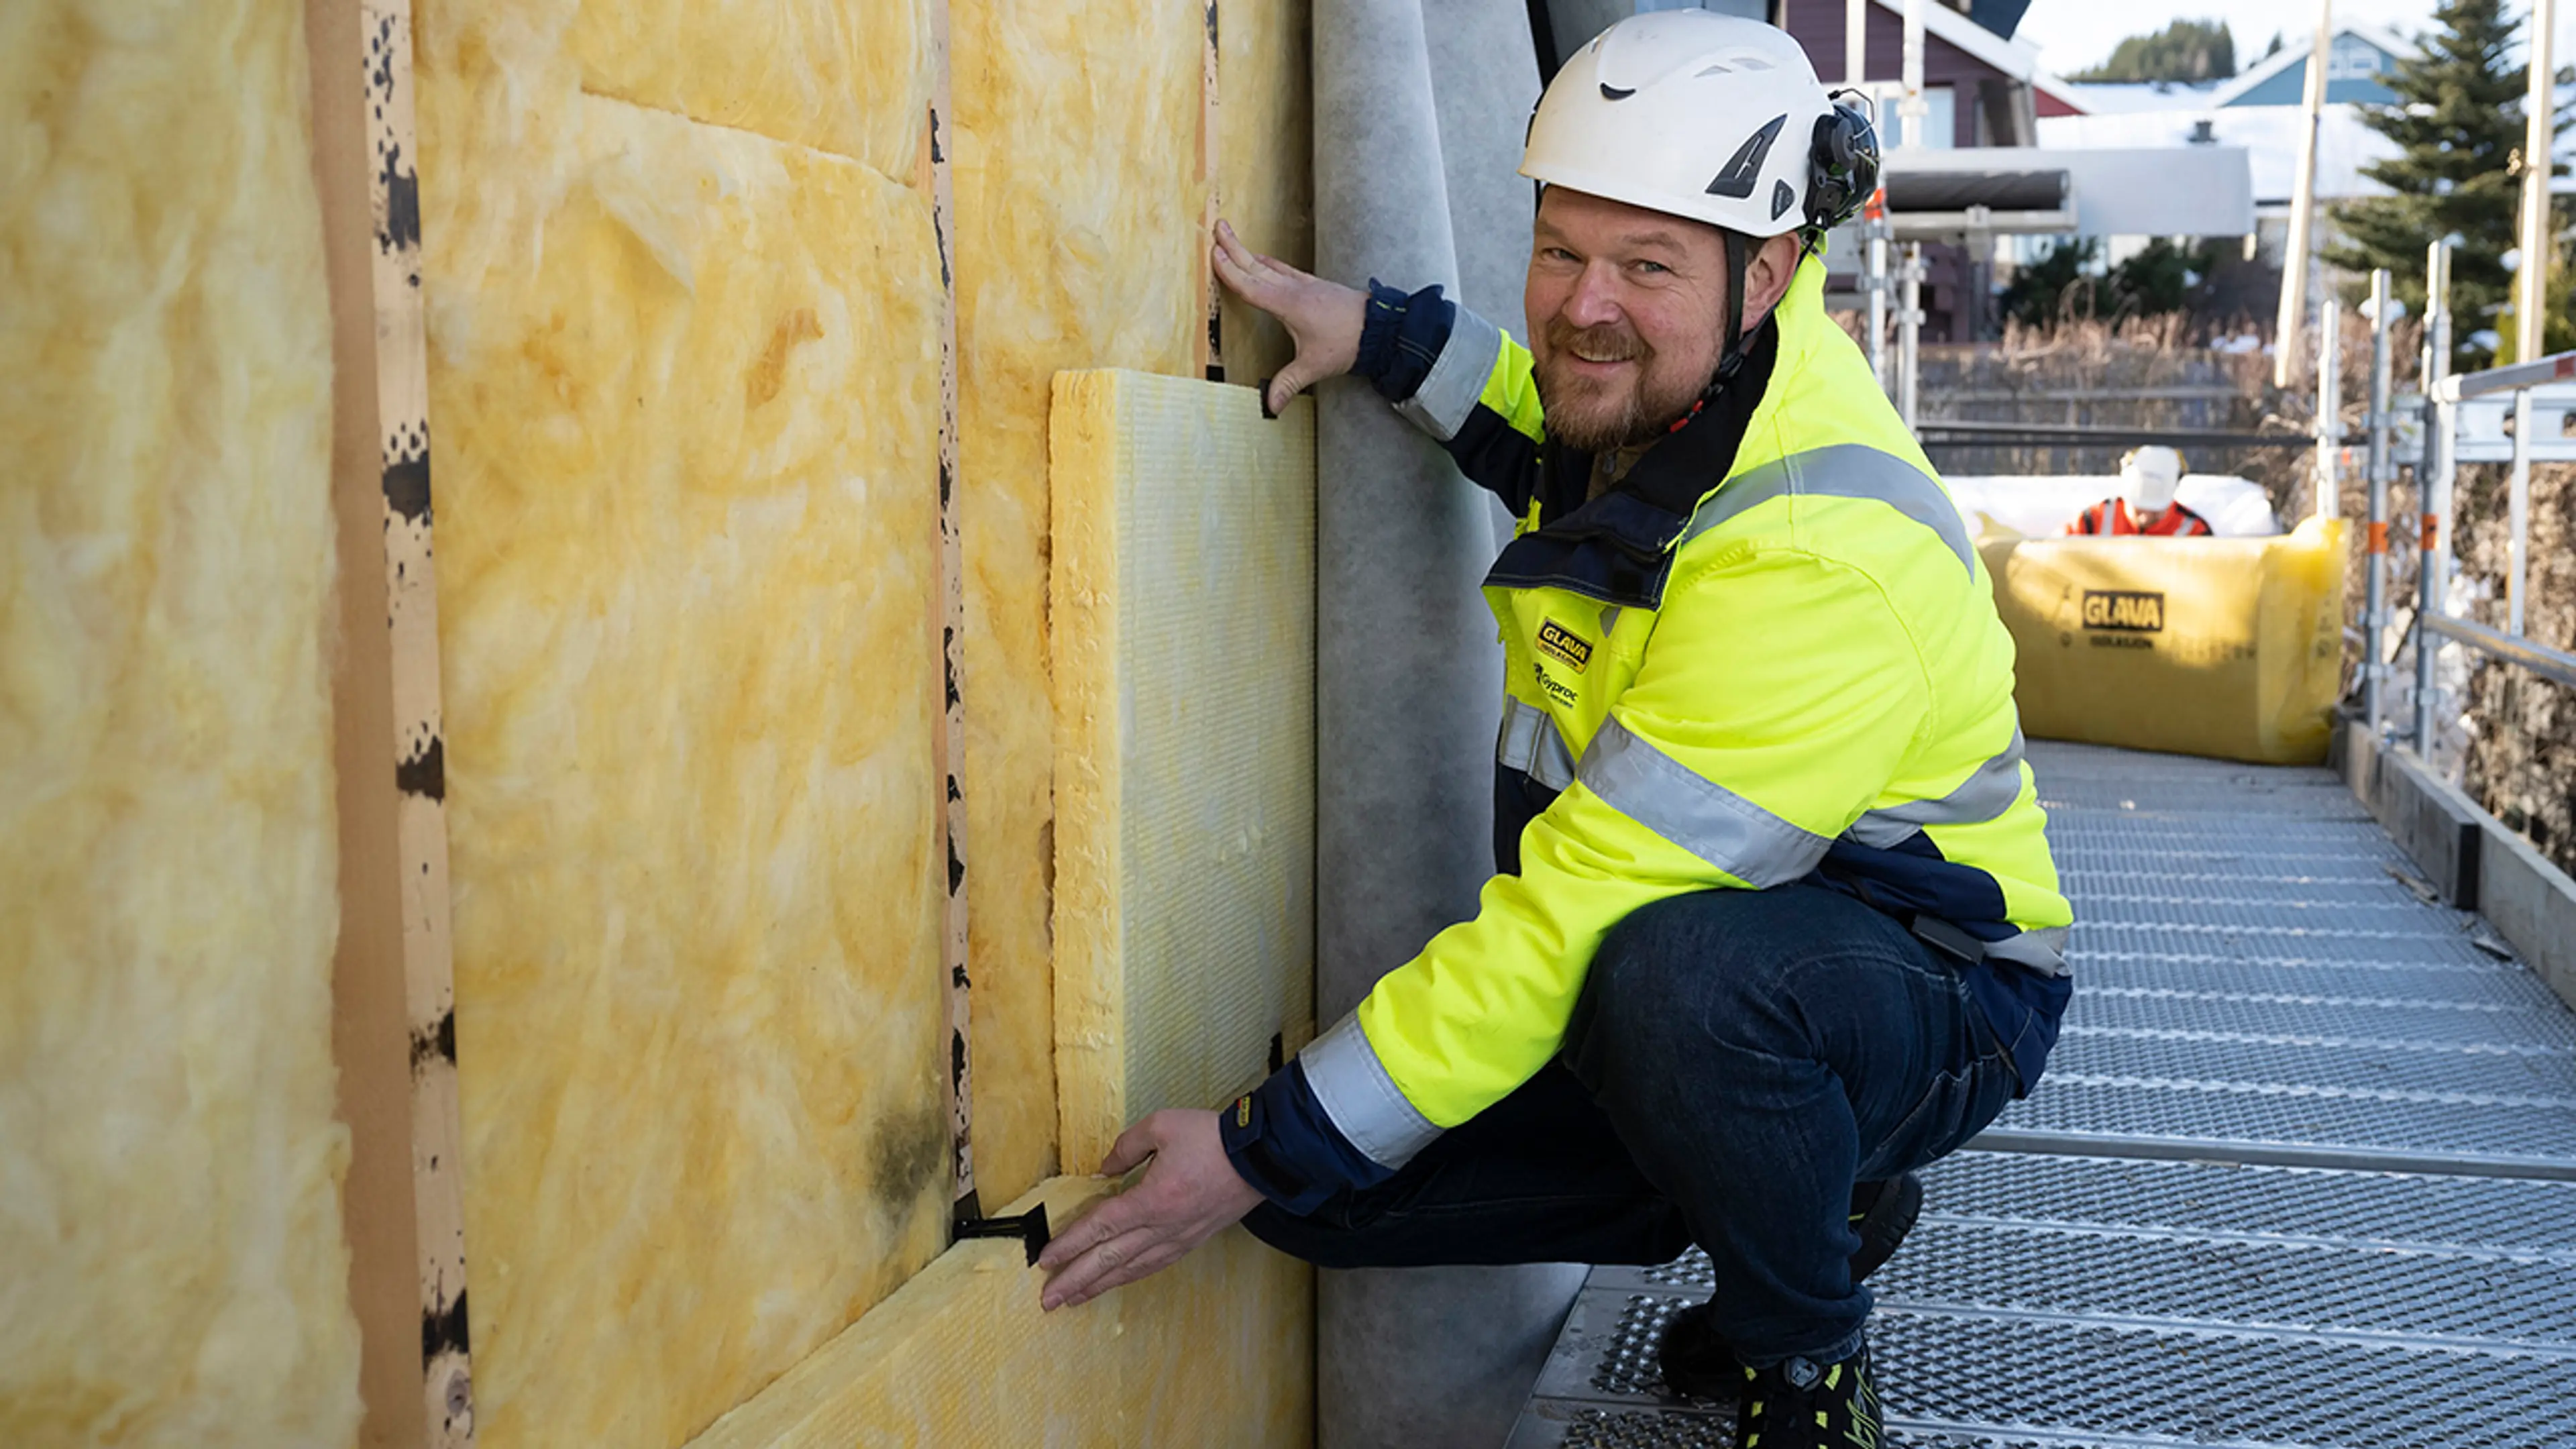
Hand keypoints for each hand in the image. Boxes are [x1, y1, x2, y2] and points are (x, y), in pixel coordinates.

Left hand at [1036, 1108, 1265, 1310]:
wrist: (1262, 1157)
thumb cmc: (1212, 1139)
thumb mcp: (1162, 1126)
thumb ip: (1126, 1148)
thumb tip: (1102, 1172)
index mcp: (1152, 1199)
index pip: (1101, 1226)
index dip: (1070, 1244)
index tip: (1046, 1260)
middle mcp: (1162, 1227)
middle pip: (1109, 1258)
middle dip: (1076, 1280)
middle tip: (1049, 1299)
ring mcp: (1178, 1239)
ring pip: (1130, 1269)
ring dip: (1098, 1286)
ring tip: (1073, 1300)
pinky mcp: (1191, 1241)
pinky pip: (1153, 1265)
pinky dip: (1129, 1277)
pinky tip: (1116, 1282)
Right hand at [1211, 219, 1366, 415]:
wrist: (1380, 328)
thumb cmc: (1347, 343)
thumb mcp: (1314, 366)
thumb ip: (1289, 384)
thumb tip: (1271, 407)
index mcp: (1288, 304)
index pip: (1251, 285)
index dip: (1230, 272)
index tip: (1214, 254)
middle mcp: (1295, 289)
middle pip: (1257, 266)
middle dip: (1235, 247)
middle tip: (1218, 227)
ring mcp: (1306, 285)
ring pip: (1271, 265)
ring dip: (1250, 253)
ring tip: (1234, 241)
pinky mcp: (1316, 286)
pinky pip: (1287, 269)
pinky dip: (1271, 263)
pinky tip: (1267, 261)